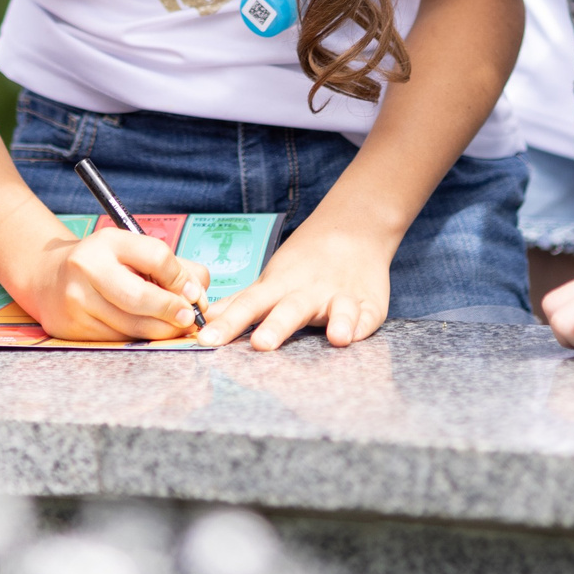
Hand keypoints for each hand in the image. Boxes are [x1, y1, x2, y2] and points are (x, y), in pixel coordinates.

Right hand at [21, 224, 210, 342]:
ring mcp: (76, 300)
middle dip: (171, 311)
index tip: (192, 293)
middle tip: (189, 319)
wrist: (48, 277)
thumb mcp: (134, 252)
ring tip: (175, 328)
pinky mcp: (72, 327)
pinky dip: (138, 338)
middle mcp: (87, 267)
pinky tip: (147, 332)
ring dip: (161, 331)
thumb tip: (199, 297)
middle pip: (141, 297)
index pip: (157, 257)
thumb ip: (174, 268)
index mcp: (108, 241)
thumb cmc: (105, 264)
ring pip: (131, 325)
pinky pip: (117, 339)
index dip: (181, 278)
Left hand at [197, 214, 393, 349]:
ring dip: (337, 321)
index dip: (228, 323)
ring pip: (338, 310)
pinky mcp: (369, 304)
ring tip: (335, 338)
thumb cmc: (304, 262)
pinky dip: (364, 324)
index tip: (206, 341)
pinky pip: (368, 315)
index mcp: (279, 287)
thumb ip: (240, 303)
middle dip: (276, 327)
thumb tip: (204, 321)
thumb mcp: (270, 279)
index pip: (248, 305)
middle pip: (290, 310)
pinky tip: (359, 336)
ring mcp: (340, 297)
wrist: (354, 228)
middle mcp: (308, 292)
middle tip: (261, 345)